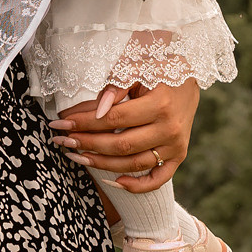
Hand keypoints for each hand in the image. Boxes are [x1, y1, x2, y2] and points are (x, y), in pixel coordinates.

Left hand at [46, 79, 200, 190]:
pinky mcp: (179, 154)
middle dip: (86, 143)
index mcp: (161, 104)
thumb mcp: (137, 66)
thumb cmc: (158, 65)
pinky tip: (114, 182)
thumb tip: (98, 111)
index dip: (84, 122)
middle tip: (62, 140)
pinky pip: (158, 178)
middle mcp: (170, 128)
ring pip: (133, 164)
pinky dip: (138, 185)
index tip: (61, 122)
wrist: (190, 73)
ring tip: (75, 156)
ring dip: (101, 164)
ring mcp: (176, 145)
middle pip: (120, 145)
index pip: (114, 119)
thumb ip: (116, 87)